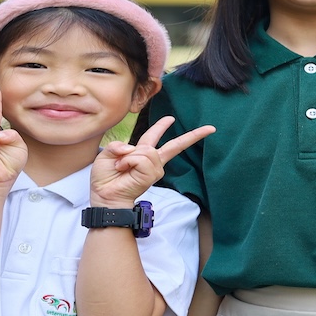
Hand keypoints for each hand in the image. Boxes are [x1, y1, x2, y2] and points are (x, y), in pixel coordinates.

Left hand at [90, 116, 214, 206]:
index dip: (163, 126)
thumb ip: (119, 146)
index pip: (155, 137)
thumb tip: (132, 148)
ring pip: (147, 150)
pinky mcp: (152, 175)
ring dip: (128, 156)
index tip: (172, 119)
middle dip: (193, 136)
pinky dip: (129, 161)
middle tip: (210, 128)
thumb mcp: (107, 155)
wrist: (105, 196)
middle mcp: (151, 161)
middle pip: (175, 145)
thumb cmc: (105, 179)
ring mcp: (154, 169)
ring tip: (120, 166)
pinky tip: (124, 169)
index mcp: (141, 154)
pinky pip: (141, 159)